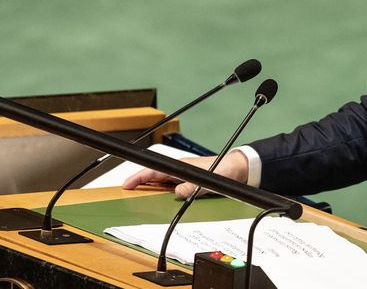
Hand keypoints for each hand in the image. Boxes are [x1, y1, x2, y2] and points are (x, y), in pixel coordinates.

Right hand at [121, 151, 248, 197]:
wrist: (239, 168)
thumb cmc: (224, 169)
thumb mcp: (207, 181)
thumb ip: (192, 187)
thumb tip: (177, 193)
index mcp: (181, 166)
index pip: (154, 170)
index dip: (138, 177)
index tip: (126, 185)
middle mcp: (181, 170)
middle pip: (155, 176)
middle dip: (140, 184)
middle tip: (127, 194)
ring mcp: (185, 175)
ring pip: (162, 182)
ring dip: (151, 189)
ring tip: (139, 198)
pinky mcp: (191, 182)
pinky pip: (172, 187)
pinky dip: (164, 193)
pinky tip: (163, 200)